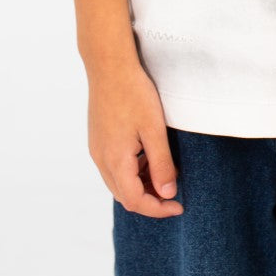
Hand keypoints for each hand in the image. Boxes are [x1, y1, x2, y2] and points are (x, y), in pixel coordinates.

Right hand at [87, 58, 183, 217]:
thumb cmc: (133, 93)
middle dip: (150, 200)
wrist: (109, 65)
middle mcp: (101, 159)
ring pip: (118, 182)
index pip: (135, 201)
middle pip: (124, 196)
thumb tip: (167, 193)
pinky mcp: (98, 139)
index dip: (158, 209)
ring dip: (141, 185)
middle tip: (173, 193)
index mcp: (115, 160)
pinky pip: (114, 167)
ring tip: (164, 173)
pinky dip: (132, 172)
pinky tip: (148, 157)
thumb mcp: (154, 129)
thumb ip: (161, 164)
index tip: (178, 205)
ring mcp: (97, 149)